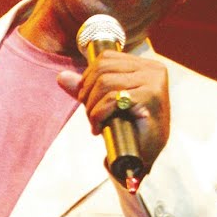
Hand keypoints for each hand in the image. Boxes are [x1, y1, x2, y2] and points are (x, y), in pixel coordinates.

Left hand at [57, 50, 170, 170]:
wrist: (139, 159)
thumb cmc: (126, 130)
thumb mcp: (103, 104)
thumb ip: (86, 89)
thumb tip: (61, 77)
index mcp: (145, 66)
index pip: (106, 57)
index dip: (89, 78)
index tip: (89, 101)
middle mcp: (153, 69)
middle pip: (103, 67)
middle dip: (88, 92)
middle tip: (90, 115)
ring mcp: (154, 81)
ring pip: (105, 82)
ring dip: (92, 106)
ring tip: (95, 122)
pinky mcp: (151, 96)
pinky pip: (112, 98)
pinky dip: (98, 113)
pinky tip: (99, 127)